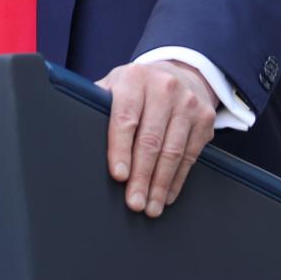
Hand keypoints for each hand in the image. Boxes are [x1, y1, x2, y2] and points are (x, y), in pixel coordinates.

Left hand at [97, 60, 217, 217]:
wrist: (179, 72)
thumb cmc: (137, 87)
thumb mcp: (115, 84)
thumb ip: (98, 104)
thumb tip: (75, 133)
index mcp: (134, 78)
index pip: (125, 118)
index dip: (121, 149)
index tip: (118, 175)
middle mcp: (164, 87)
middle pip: (151, 140)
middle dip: (141, 176)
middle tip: (134, 202)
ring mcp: (188, 102)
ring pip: (173, 151)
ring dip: (160, 183)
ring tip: (150, 207)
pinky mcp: (205, 118)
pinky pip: (190, 155)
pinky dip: (177, 179)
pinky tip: (165, 195)